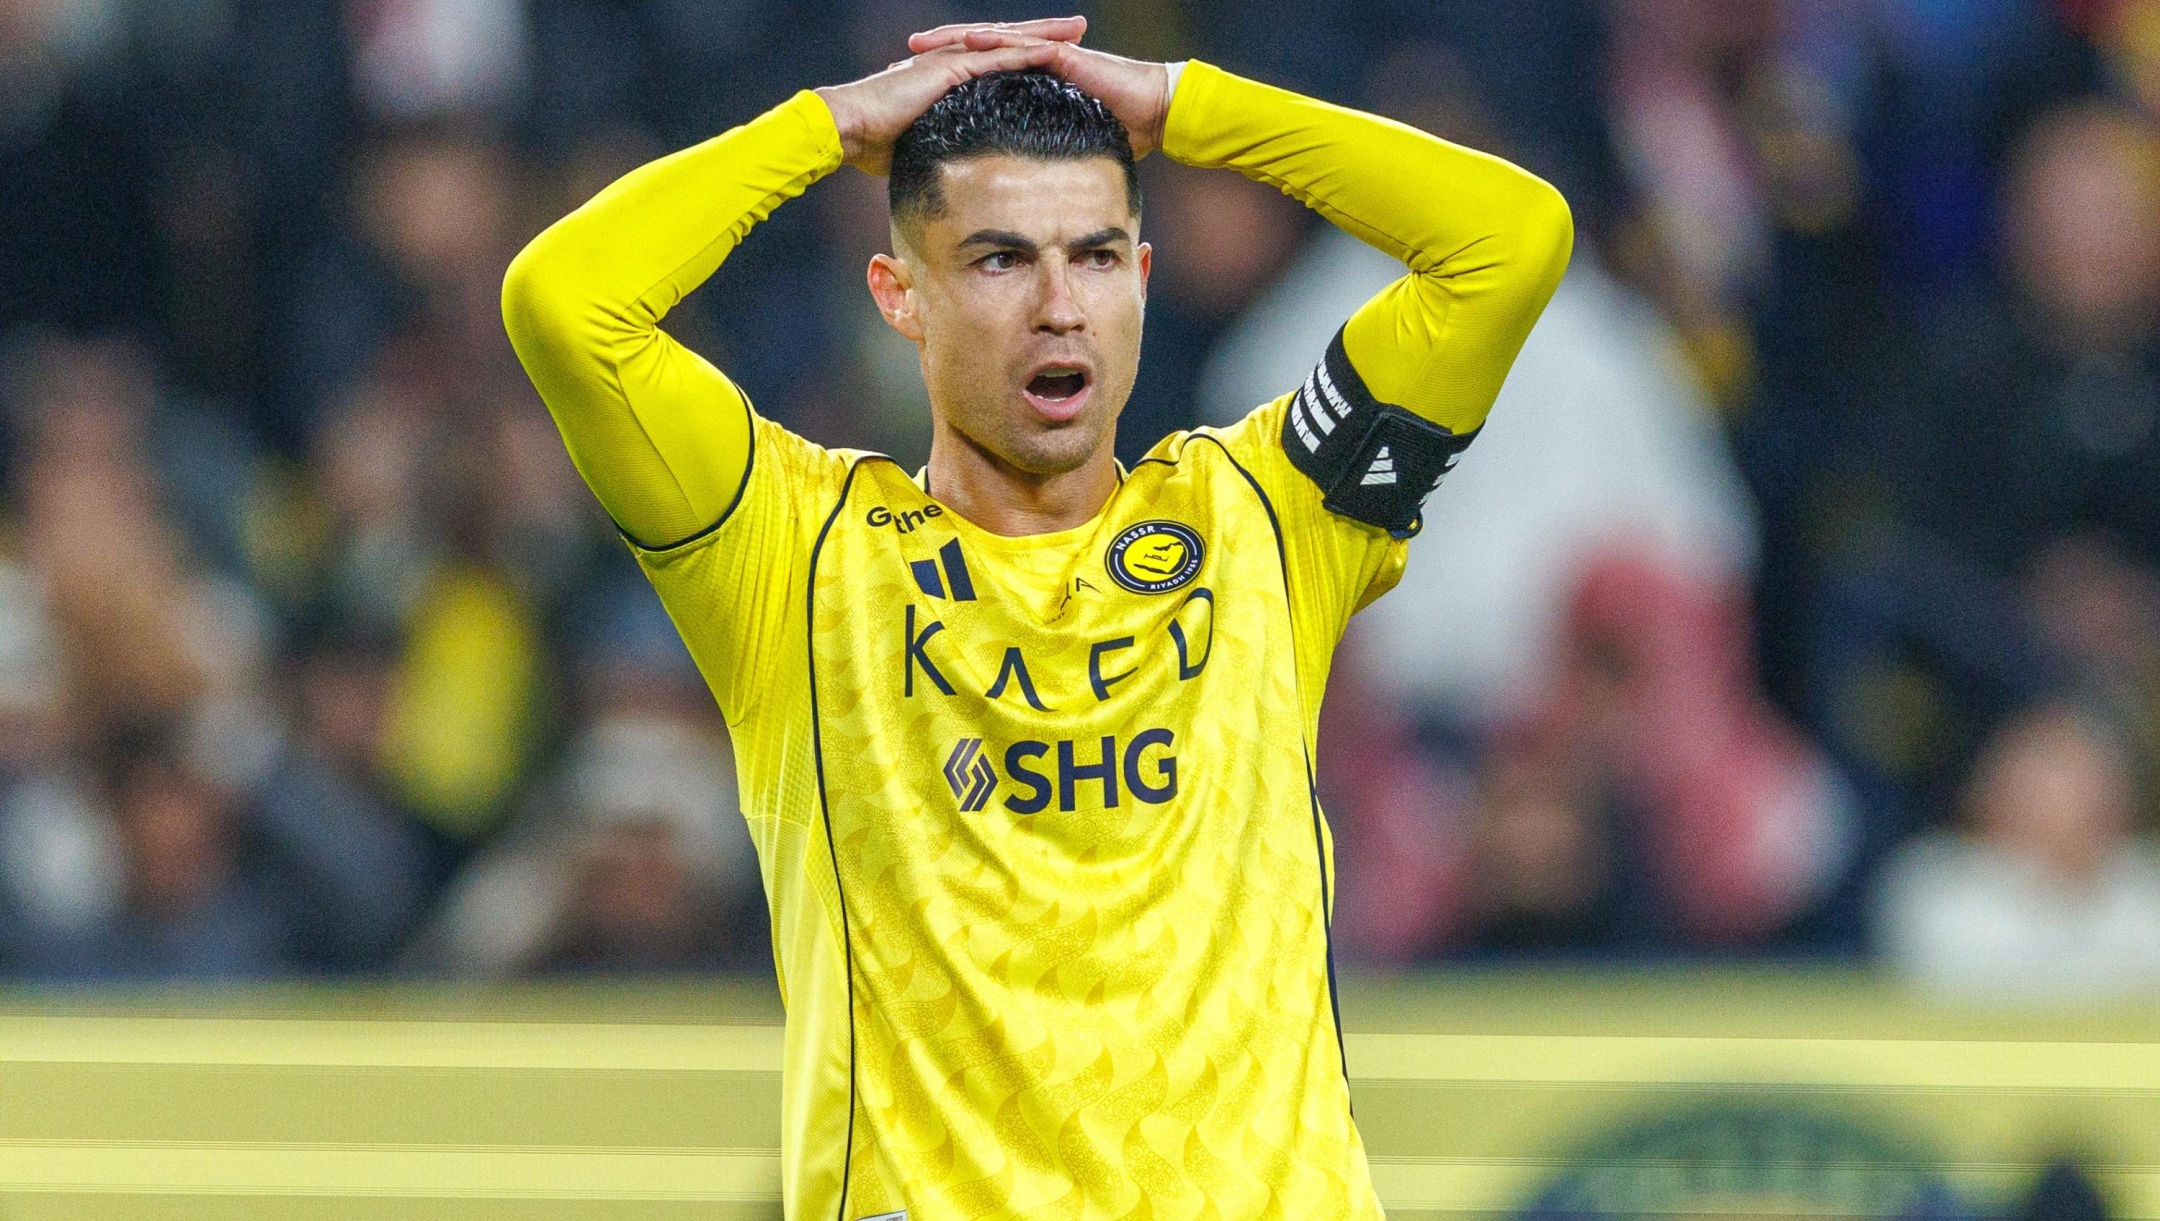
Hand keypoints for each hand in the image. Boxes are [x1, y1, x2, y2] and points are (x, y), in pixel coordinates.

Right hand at [816, 34, 1069, 174]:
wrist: (848, 128)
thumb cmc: (873, 143)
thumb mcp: (917, 144)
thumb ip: (938, 147)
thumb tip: (951, 173)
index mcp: (946, 75)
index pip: (994, 59)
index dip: (1025, 54)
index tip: (1057, 54)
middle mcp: (951, 60)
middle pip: (1007, 42)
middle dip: (1045, 33)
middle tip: (1079, 27)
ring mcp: (949, 61)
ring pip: (1006, 42)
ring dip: (1043, 35)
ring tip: (1076, 30)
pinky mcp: (947, 69)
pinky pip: (994, 58)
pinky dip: (1024, 53)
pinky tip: (1051, 51)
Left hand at [907, 20, 1173, 156]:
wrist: (1156, 113)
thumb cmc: (1121, 132)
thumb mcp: (1065, 149)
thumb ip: (1041, 161)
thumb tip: (1021, 196)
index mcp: (1029, 81)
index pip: (979, 74)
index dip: (945, 77)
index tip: (910, 85)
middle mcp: (1034, 62)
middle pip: (977, 52)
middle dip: (939, 53)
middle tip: (903, 55)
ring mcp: (1048, 54)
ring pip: (993, 41)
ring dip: (955, 41)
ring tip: (923, 45)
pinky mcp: (1063, 55)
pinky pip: (1023, 46)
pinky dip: (996, 43)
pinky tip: (969, 44)